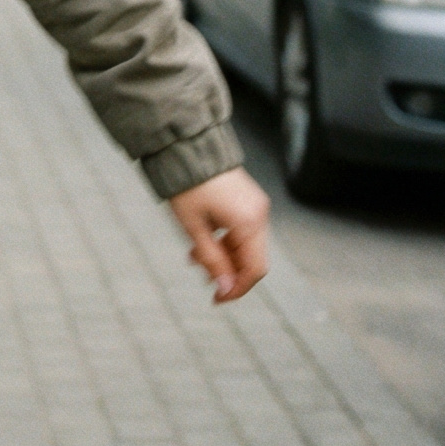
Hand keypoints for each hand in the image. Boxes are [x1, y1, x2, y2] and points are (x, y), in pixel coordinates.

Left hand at [168, 168, 269, 302]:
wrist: (185, 146)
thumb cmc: (186, 185)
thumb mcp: (193, 226)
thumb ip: (212, 259)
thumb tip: (225, 289)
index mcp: (249, 222)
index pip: (254, 269)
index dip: (237, 289)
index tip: (217, 299)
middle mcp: (259, 214)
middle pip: (251, 258)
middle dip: (227, 271)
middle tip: (200, 275)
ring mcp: (255, 205)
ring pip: (244, 245)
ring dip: (222, 255)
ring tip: (193, 257)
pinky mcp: (247, 200)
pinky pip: (241, 230)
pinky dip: (224, 240)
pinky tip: (201, 242)